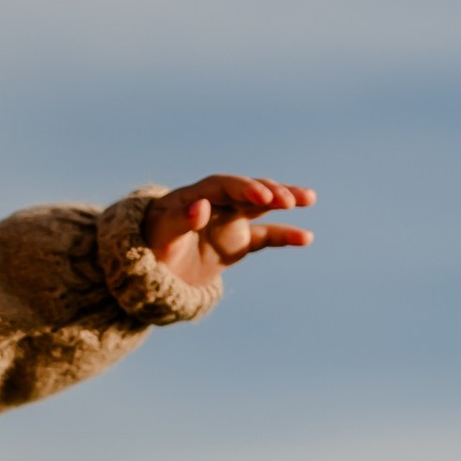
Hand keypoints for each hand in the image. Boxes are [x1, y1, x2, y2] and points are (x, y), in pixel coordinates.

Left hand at [142, 175, 314, 298]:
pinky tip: (306, 237)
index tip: (264, 198)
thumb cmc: (151, 249)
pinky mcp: (239, 242)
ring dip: (284, 199)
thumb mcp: (162, 236)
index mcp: (195, 196)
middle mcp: (216, 204)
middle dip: (269, 192)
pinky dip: (285, 235)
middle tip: (290, 200)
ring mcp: (229, 221)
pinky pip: (266, 236)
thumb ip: (181, 221)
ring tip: (309, 198)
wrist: (151, 274)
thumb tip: (202, 205)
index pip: (224, 186)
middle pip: (247, 191)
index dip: (245, 189)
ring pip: (262, 206)